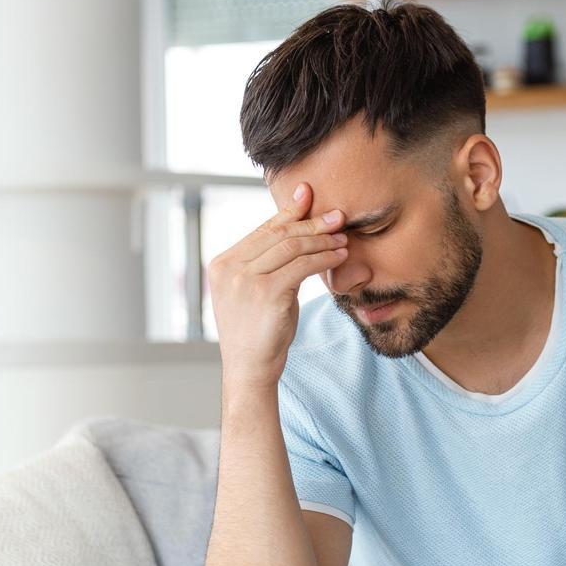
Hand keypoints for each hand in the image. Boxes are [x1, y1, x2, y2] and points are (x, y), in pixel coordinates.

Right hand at [208, 182, 347, 391]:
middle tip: (337, 216)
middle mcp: (229, 268)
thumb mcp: (259, 290)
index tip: (308, 196)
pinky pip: (302, 266)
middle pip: (278, 234)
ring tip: (343, 239)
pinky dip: (324, 258)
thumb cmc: (258, 331)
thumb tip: (297, 231)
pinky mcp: (266, 293)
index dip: (288, 212)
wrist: (250, 369)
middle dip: (311, 222)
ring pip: (292, 246)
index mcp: (222, 264)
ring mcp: (245, 280)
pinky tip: (339, 257)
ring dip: (322, 240)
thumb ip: (270, 263)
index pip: (262, 231)